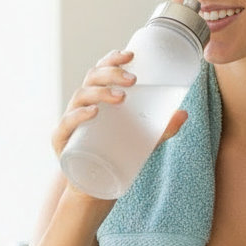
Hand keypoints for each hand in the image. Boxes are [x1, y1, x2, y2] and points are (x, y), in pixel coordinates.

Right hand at [51, 49, 188, 160]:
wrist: (94, 190)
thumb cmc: (116, 158)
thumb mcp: (143, 143)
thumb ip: (161, 130)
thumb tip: (183, 113)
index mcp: (97, 99)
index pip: (101, 71)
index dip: (112, 59)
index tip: (131, 54)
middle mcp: (81, 105)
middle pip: (91, 78)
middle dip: (111, 74)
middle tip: (133, 80)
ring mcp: (70, 123)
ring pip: (80, 96)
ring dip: (100, 92)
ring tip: (121, 97)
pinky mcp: (62, 142)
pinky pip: (66, 124)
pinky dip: (79, 116)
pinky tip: (93, 113)